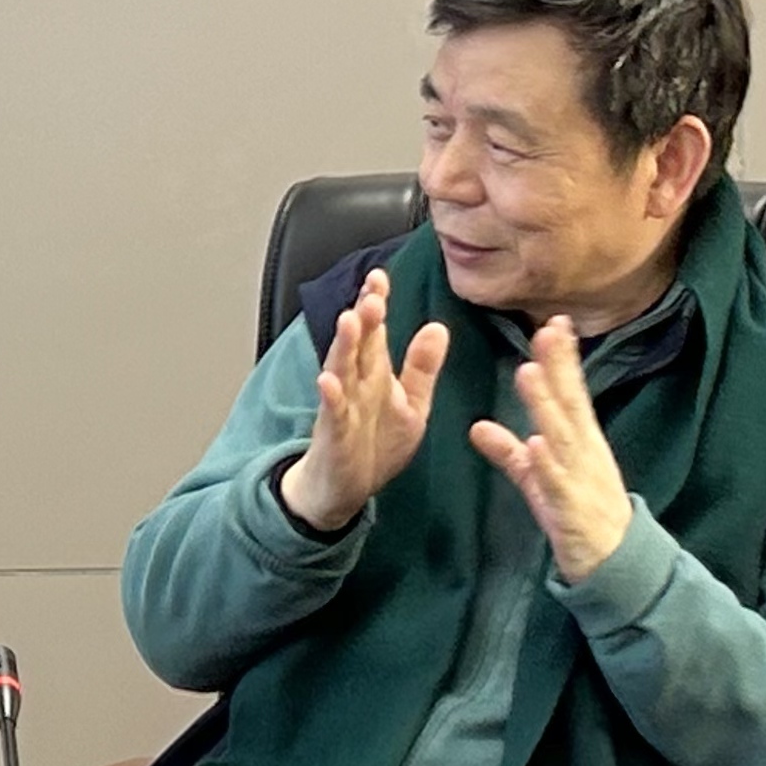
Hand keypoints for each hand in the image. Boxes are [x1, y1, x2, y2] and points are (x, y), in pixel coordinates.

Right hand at [279, 270, 451, 531]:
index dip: (376, 304)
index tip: (379, 276)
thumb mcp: (410, 405)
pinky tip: (327, 382)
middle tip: (372, 293)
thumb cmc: (375, 445)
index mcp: (374, 375)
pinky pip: (332, 414)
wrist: (343, 489)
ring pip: (341, 371)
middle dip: (364, 319)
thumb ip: (421, 368)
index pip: (375, 332)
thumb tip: (438, 326)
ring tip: (348, 320)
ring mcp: (342, 409)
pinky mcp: (335, 436)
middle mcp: (355, 385)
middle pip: (358, 345)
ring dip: (343, 347)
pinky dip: (330, 398)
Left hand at [470, 316, 635, 582]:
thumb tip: (478, 426)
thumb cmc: (576, 512)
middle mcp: (584, 451)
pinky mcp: (572, 506)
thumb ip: (510, 452)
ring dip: (546, 405)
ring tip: (529, 372)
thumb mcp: (538, 478)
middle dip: (559, 367)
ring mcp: (580, 477)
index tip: (552, 323)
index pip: (571, 393)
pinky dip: (547, 463)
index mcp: (579, 440)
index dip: (562, 360)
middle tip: (546, 330)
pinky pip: (558, 483)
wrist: (612, 560)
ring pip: (562, 436)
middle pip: (569, 404)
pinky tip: (535, 443)